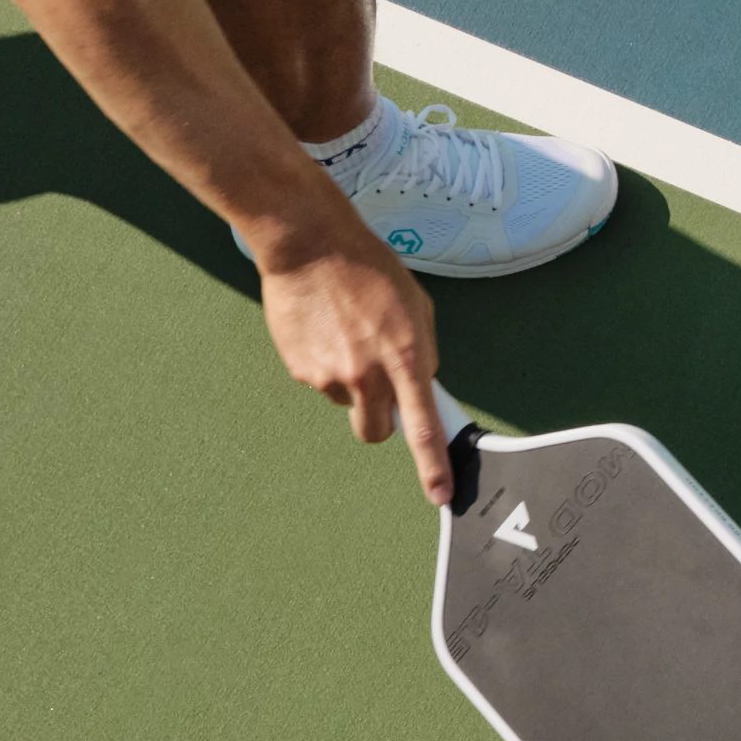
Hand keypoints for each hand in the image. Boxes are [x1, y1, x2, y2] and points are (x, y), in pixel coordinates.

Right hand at [259, 230, 459, 500]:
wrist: (309, 245)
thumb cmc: (369, 269)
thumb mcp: (415, 306)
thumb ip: (423, 352)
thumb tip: (420, 385)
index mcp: (406, 357)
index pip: (422, 426)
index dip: (433, 465)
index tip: (440, 495)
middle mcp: (368, 374)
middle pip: (377, 431)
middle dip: (381, 418)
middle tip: (378, 383)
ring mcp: (330, 376)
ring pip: (348, 402)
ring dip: (352, 381)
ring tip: (346, 333)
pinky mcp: (300, 371)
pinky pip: (320, 381)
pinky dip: (325, 363)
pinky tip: (324, 328)